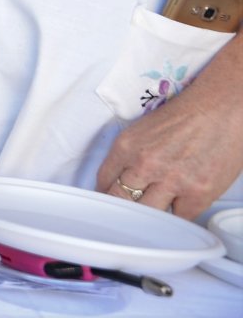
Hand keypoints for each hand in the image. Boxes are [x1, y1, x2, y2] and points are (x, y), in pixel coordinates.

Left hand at [96, 85, 242, 218]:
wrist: (221, 110)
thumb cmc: (185, 116)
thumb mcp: (143, 131)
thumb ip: (130, 155)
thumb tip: (121, 179)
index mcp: (126, 146)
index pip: (104, 181)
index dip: (107, 192)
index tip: (110, 199)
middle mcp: (145, 164)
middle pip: (121, 200)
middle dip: (124, 206)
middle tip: (128, 209)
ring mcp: (173, 181)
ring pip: (149, 213)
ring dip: (151, 213)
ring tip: (153, 209)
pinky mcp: (198, 194)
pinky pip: (179, 217)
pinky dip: (178, 214)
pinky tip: (177, 206)